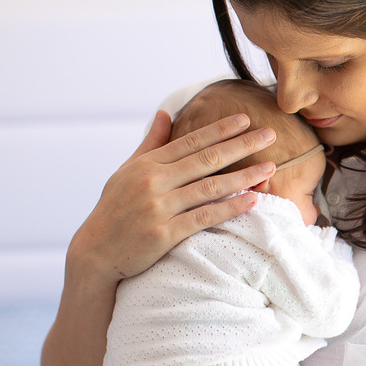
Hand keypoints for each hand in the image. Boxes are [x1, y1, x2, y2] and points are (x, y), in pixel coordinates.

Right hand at [70, 110, 277, 281]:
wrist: (95, 253)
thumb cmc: (115, 209)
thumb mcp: (127, 172)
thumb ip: (151, 144)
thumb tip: (166, 113)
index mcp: (147, 165)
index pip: (190, 142)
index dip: (220, 130)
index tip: (245, 119)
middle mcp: (153, 182)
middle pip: (206, 159)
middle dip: (241, 146)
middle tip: (270, 134)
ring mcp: (158, 208)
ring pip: (210, 187)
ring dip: (244, 177)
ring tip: (269, 168)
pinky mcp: (164, 234)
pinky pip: (204, 217)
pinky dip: (229, 208)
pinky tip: (252, 201)